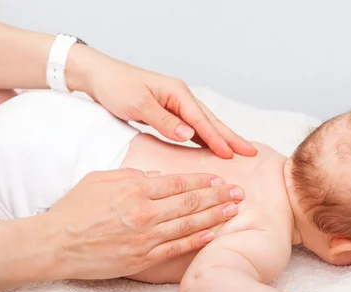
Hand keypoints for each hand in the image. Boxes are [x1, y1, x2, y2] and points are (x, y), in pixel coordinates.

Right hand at [43, 168, 243, 279]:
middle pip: (191, 202)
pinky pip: (175, 248)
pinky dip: (196, 240)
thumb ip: (131, 174)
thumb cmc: (73, 209)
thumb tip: (158, 175)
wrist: (55, 245)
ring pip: (189, 224)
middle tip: (239, 192)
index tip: (220, 178)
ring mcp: (145, 237)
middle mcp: (145, 213)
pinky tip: (212, 234)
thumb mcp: (99, 179)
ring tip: (234, 210)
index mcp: (135, 189)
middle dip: (218, 196)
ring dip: (215, 216)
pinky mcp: (142, 258)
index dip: (203, 180)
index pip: (178, 182)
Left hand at [67, 46, 257, 158]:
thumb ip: (163, 121)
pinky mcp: (168, 112)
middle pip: (210, 121)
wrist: (99, 76)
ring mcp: (175, 105)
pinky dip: (203, 138)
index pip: (201, 120)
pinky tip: (210, 148)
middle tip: (251, 151)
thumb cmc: (116, 86)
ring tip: (238, 151)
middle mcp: (180, 97)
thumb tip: (188, 135)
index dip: (217, 139)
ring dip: (220, 138)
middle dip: (230, 137)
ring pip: (203, 125)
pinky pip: (191, 128)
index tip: (231, 155)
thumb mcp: (138, 104)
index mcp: (177, 93)